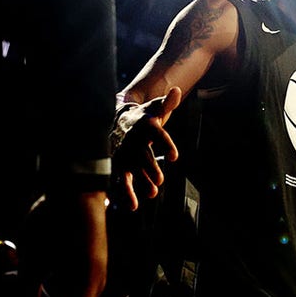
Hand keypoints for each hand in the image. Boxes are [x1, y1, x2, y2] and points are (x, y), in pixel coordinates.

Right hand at [112, 87, 181, 210]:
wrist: (119, 120)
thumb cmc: (143, 116)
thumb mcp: (155, 108)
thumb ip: (167, 103)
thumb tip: (177, 91)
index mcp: (146, 126)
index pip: (157, 135)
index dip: (166, 144)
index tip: (175, 156)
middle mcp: (134, 141)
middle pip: (142, 155)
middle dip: (149, 167)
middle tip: (159, 179)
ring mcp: (125, 154)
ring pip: (130, 170)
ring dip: (139, 183)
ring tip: (151, 194)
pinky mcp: (119, 164)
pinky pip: (121, 179)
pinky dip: (124, 193)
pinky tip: (131, 205)